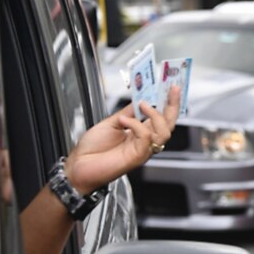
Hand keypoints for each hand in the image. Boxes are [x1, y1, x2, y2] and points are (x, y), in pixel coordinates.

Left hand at [65, 86, 181, 193]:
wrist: (80, 165)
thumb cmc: (92, 149)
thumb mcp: (111, 122)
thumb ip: (128, 112)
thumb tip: (140, 98)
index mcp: (140, 133)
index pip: (162, 118)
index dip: (170, 103)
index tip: (172, 89)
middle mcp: (145, 142)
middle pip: (169, 124)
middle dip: (173, 105)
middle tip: (172, 90)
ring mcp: (143, 150)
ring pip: (164, 132)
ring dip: (155, 114)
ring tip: (142, 104)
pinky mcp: (137, 156)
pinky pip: (146, 137)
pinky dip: (136, 125)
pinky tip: (123, 120)